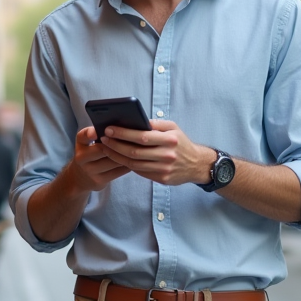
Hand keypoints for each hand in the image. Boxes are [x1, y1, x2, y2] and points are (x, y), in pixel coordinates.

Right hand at [62, 126, 131, 192]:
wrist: (80, 177)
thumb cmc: (90, 154)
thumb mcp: (87, 142)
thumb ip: (97, 133)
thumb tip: (119, 126)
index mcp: (80, 144)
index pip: (84, 136)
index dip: (92, 133)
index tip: (102, 131)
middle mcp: (81, 158)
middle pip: (103, 149)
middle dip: (118, 144)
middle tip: (133, 138)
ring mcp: (90, 171)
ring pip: (113, 161)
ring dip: (126, 154)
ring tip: (137, 148)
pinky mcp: (99, 181)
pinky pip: (118, 172)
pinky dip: (127, 165)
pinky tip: (135, 160)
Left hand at [98, 120, 213, 185]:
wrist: (197, 164)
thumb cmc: (181, 143)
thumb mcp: (173, 128)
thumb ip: (156, 124)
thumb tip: (135, 121)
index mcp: (170, 140)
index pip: (142, 137)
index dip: (123, 134)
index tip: (109, 129)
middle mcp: (167, 155)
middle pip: (135, 152)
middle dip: (116, 145)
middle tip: (103, 139)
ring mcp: (164, 169)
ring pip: (134, 164)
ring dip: (117, 156)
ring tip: (107, 148)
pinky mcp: (162, 179)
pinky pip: (140, 172)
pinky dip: (127, 165)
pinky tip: (118, 157)